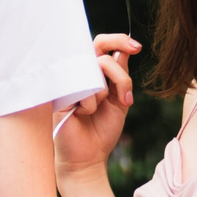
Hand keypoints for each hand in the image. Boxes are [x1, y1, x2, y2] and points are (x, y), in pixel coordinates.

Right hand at [54, 33, 140, 175]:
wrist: (88, 156)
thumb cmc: (102, 130)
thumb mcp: (118, 101)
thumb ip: (120, 76)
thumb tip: (124, 50)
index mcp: (93, 71)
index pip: (102, 44)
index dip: (119, 40)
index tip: (137, 47)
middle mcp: (79, 72)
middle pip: (101, 52)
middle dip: (119, 76)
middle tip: (124, 98)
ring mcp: (68, 79)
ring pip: (95, 70)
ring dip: (104, 94)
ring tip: (94, 112)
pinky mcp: (59, 90)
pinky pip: (84, 88)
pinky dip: (90, 105)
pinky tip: (80, 115)